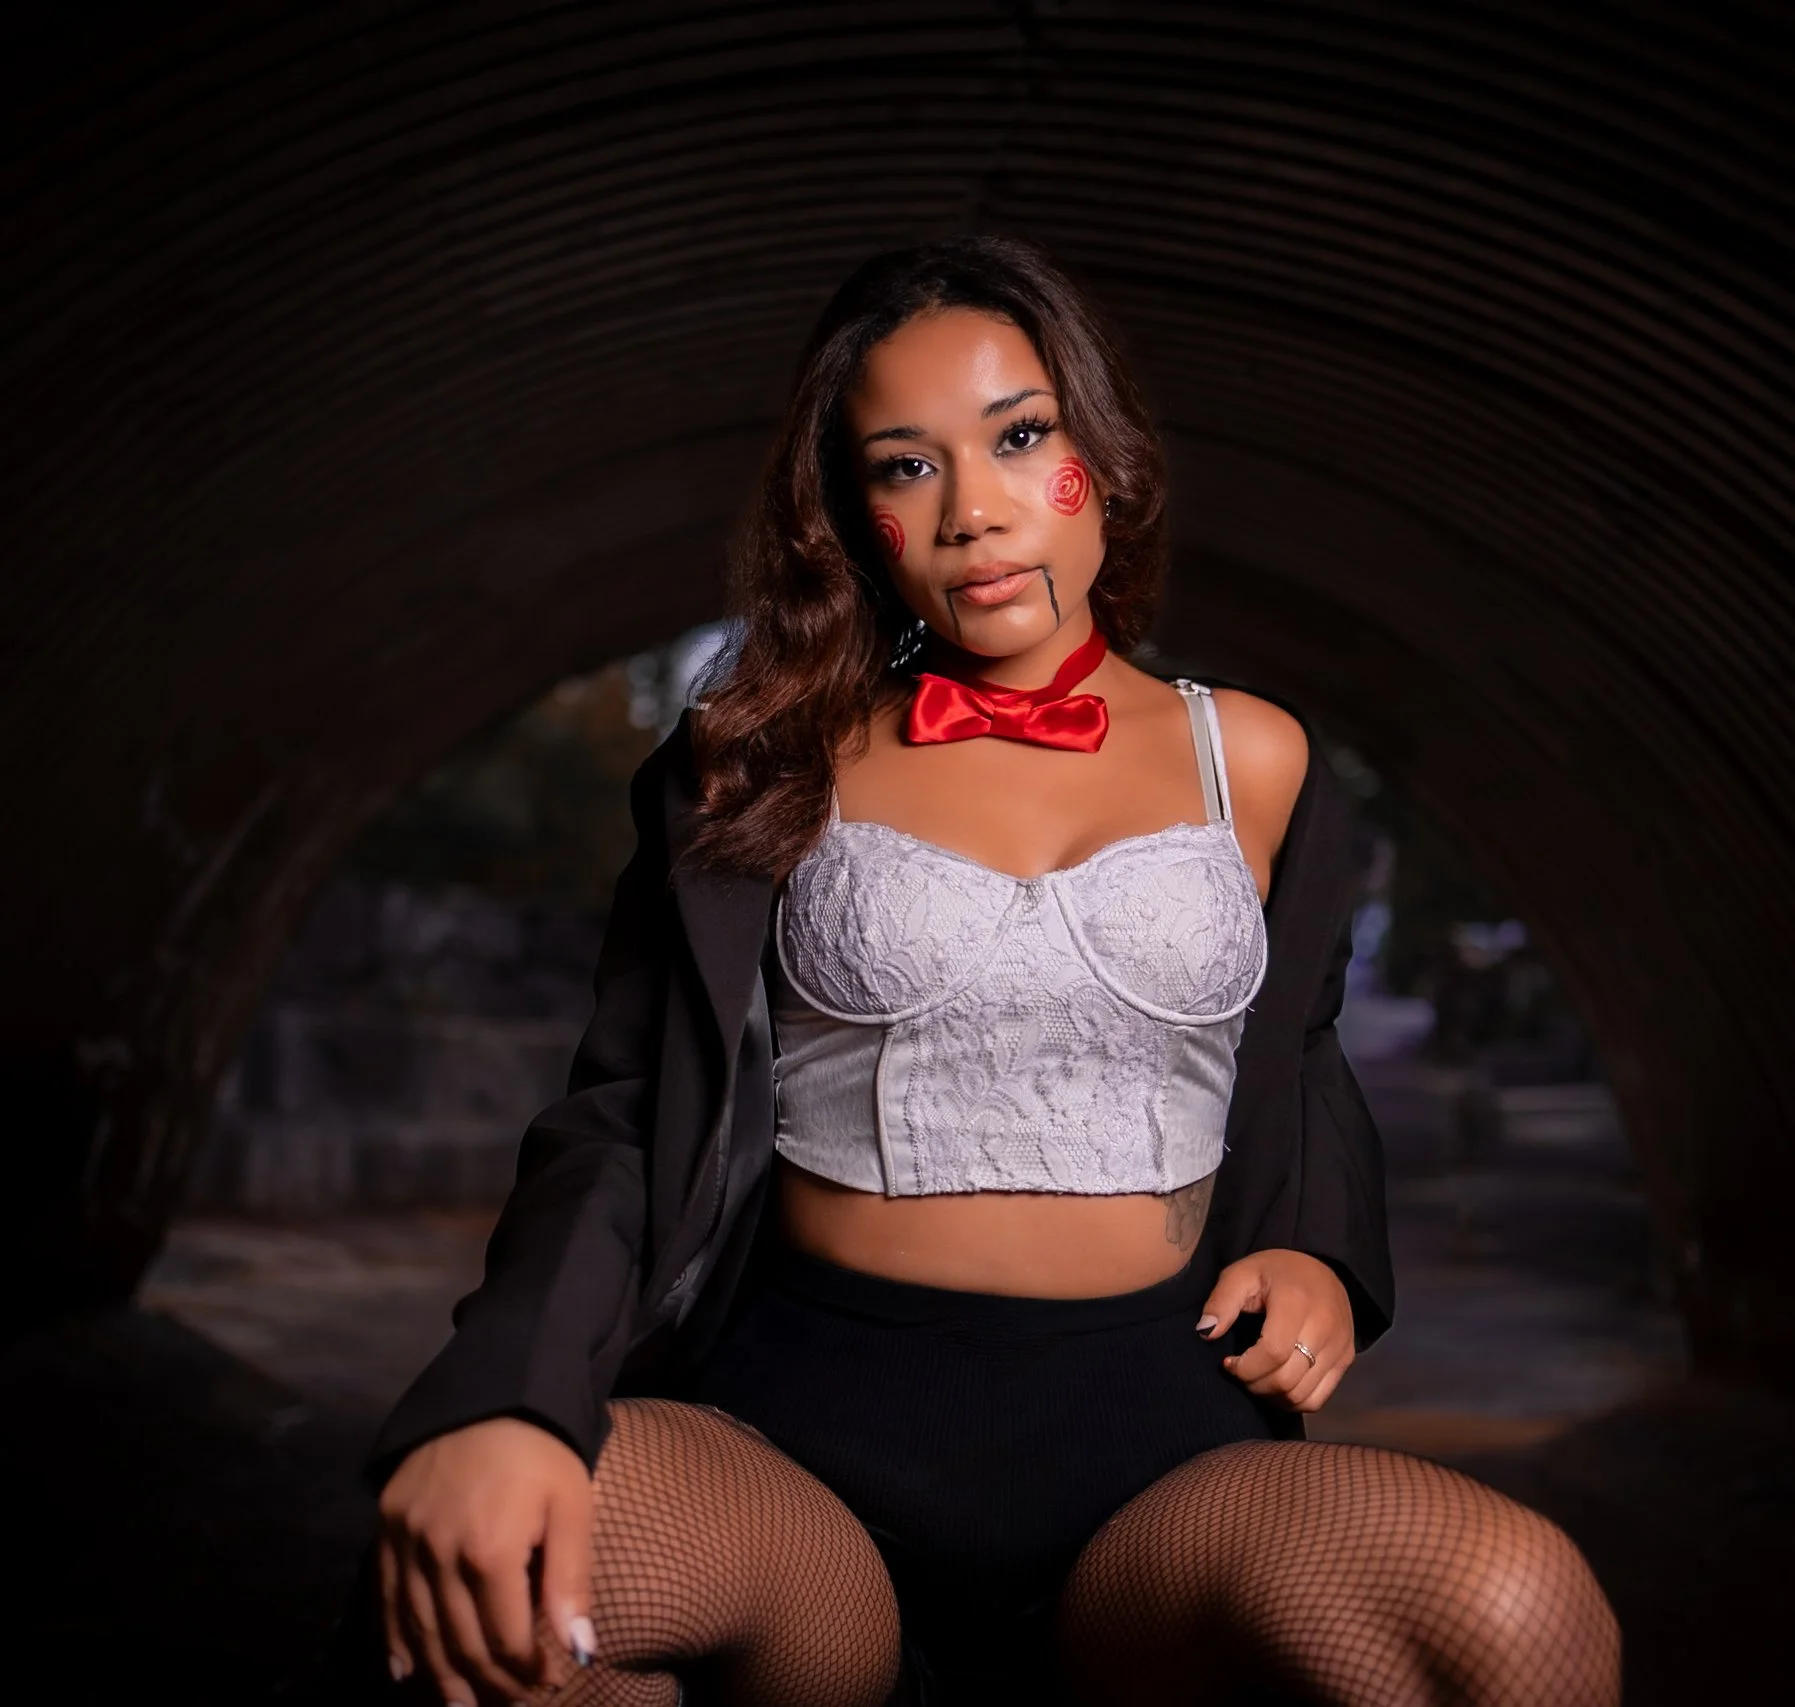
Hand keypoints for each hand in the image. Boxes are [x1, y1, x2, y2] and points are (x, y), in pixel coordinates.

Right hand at [378, 1417, 595, 1704]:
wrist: (493, 1389)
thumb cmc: (543, 1449)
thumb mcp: (573, 1505)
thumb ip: (571, 1581)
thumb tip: (582, 1653)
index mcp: (490, 1551)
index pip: (506, 1639)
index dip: (527, 1673)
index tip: (549, 1687)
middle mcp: (440, 1554)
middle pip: (461, 1643)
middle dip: (489, 1684)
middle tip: (510, 1705)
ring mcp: (406, 1541)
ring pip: (420, 1630)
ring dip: (442, 1677)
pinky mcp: (386, 1526)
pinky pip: (386, 1598)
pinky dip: (396, 1640)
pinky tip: (406, 1672)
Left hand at [1198, 1248, 1354, 1412]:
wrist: (1320, 1267)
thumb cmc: (1274, 1272)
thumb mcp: (1241, 1274)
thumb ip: (1221, 1302)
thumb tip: (1205, 1333)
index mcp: (1297, 1301)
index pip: (1273, 1353)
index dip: (1245, 1368)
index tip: (1228, 1362)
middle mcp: (1325, 1326)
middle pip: (1287, 1380)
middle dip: (1254, 1384)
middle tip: (1241, 1372)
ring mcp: (1340, 1346)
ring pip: (1302, 1395)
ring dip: (1272, 1395)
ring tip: (1257, 1377)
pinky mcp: (1346, 1359)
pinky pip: (1318, 1399)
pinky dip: (1293, 1401)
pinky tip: (1277, 1385)